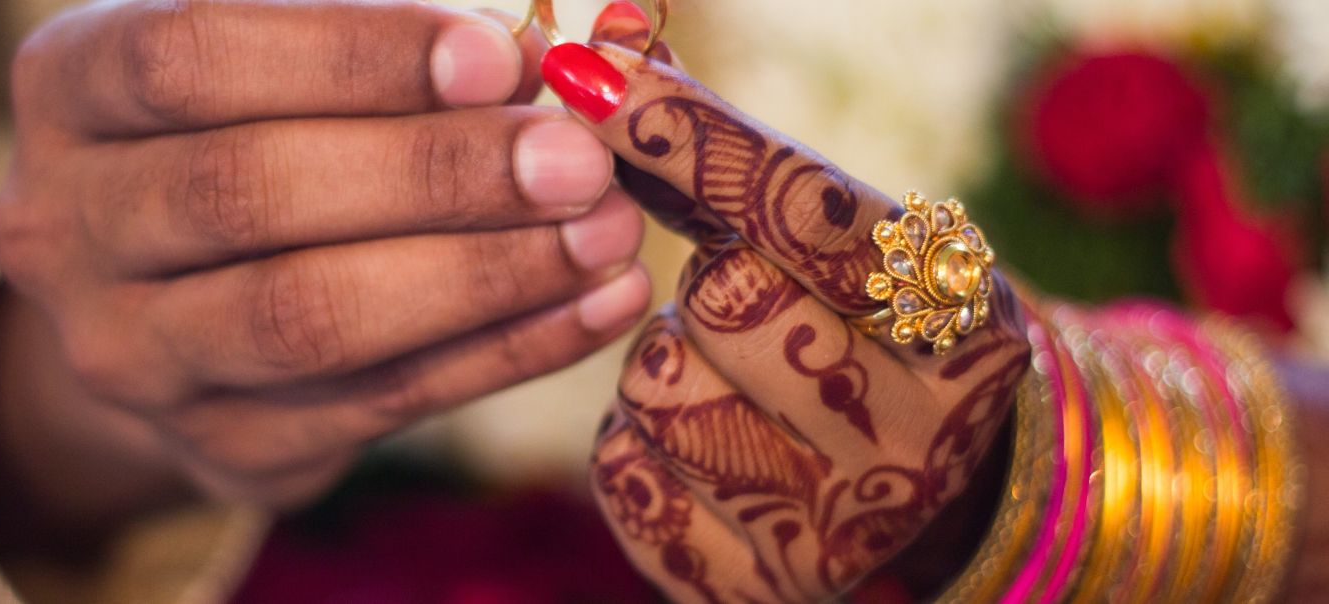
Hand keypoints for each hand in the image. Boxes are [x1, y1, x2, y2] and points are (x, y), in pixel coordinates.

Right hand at [0, 0, 655, 534]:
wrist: (177, 298)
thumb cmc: (247, 130)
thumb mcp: (271, 50)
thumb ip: (363, 33)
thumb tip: (524, 41)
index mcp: (70, 90)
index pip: (191, 57)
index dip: (350, 55)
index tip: (496, 56)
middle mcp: (65, 228)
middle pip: (247, 193)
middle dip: (432, 173)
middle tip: (574, 158)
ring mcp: (131, 355)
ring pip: (307, 318)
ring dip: (480, 274)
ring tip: (604, 231)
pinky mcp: (221, 444)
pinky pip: (379, 402)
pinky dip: (504, 351)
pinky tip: (596, 303)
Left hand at [558, 5, 1030, 600]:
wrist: (934, 486)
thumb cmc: (866, 330)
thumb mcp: (839, 238)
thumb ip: (725, 149)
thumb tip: (606, 40)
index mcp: (964, 321)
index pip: (804, 209)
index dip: (689, 135)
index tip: (591, 72)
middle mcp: (923, 433)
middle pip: (722, 300)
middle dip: (707, 282)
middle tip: (746, 300)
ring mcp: (845, 525)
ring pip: (656, 388)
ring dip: (664, 363)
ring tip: (733, 376)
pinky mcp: (761, 583)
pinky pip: (624, 475)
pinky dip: (637, 442)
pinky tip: (704, 441)